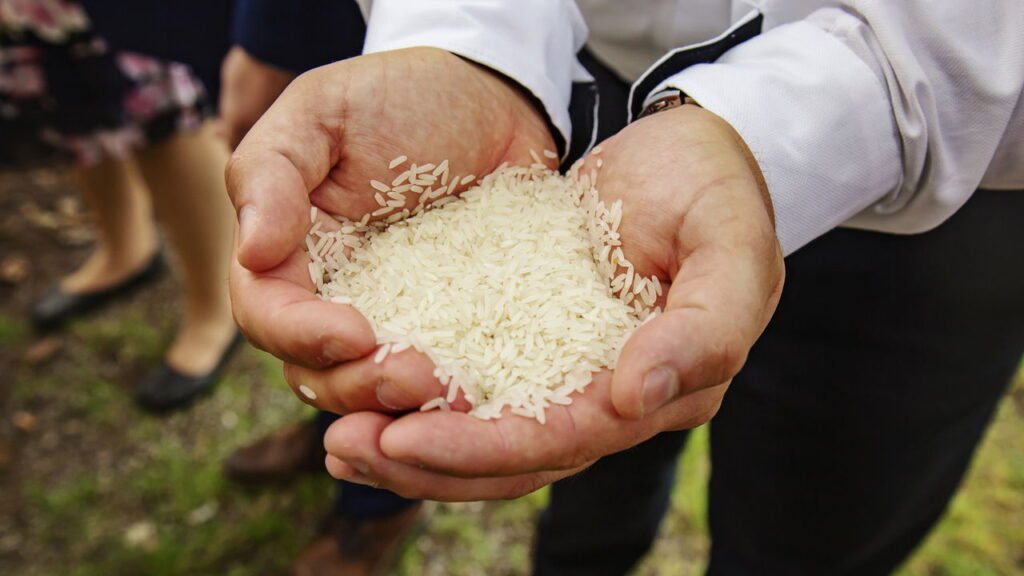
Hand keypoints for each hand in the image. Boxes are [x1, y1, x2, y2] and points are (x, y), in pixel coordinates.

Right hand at [226, 48, 555, 406]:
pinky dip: (453, 395)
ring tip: (454, 392)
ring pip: (372, 388)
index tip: (354, 334)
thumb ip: (271, 172)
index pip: (267, 313)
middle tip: (420, 377)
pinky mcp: (451, 325)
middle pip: (315, 369)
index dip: (299, 335)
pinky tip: (484, 394)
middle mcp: (333, 295)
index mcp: (290, 251)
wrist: (492, 99)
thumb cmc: (399, 95)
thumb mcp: (323, 111)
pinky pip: (442, 373)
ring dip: (403, 403)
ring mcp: (394, 316)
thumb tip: (251, 251)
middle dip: (358, 384)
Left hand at [321, 104, 784, 499]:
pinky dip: (422, 397)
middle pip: (514, 457)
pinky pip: (475, 383)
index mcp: (662, 389)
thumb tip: (632, 398)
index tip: (404, 439)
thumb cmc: (718, 192)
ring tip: (338, 442)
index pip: (563, 438)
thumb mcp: (730, 248)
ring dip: (413, 444)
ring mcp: (571, 373)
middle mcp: (612, 398)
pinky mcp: (536, 340)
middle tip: (344, 451)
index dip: (483, 447)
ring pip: (487, 432)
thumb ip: (703, 330)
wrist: (693, 151)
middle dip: (429, 462)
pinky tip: (365, 391)